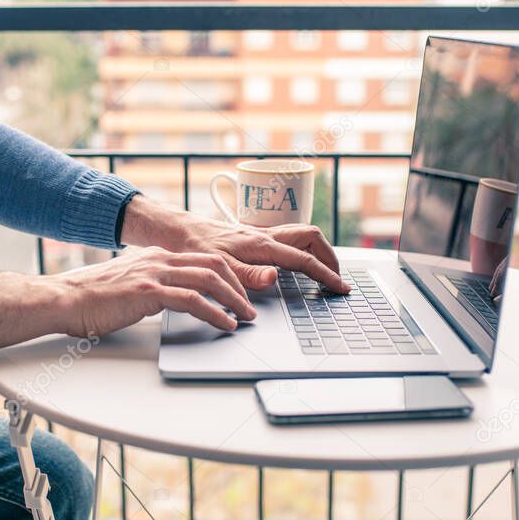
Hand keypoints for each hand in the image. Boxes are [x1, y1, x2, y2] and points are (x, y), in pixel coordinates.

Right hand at [48, 246, 253, 336]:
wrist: (64, 298)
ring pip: (209, 280)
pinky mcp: (149, 292)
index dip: (228, 276)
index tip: (240, 293)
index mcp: (156, 256)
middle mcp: (159, 259)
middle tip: (250, 307)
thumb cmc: (91, 298)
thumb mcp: (130, 285)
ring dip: (234, 300)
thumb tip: (174, 301)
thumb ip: (154, 287)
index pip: (204, 259)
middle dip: (239, 286)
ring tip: (245, 318)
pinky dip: (216, 314)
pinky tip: (225, 325)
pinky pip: (193, 301)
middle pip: (214, 265)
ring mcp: (155, 273)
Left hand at [120, 195, 349, 293]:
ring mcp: (262, 234)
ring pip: (302, 235)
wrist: (177, 232)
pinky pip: (289, 239)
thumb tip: (274, 278)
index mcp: (261, 244)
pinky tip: (299, 264)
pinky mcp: (255, 237)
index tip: (341, 287)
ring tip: (325, 272)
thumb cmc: (194, 248)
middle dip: (330, 257)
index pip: (305, 259)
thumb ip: (248, 275)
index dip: (326, 275)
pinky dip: (302, 250)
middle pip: (312, 238)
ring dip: (318, 251)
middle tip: (337, 277)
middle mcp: (265, 235)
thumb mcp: (218, 267)